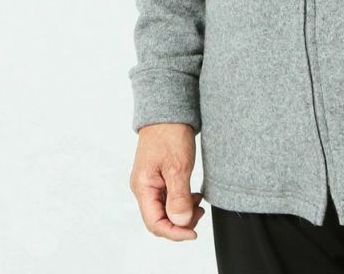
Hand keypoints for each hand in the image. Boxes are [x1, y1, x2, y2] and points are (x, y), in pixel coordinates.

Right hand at [129, 122, 204, 240]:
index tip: (194, 232)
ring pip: (165, 209)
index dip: (175, 232)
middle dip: (180, 222)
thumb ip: (178, 196)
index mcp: (143, 187)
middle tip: (200, 213)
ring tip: (200, 204)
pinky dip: (182, 201)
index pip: (155, 222)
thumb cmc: (170, 134)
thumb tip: (180, 222)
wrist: (168, 111)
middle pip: (160, 219)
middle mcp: (144, 188)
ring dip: (183, 212)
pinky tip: (194, 195)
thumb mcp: (178, 166)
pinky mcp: (160, 176)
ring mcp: (152, 182)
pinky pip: (169, 197)